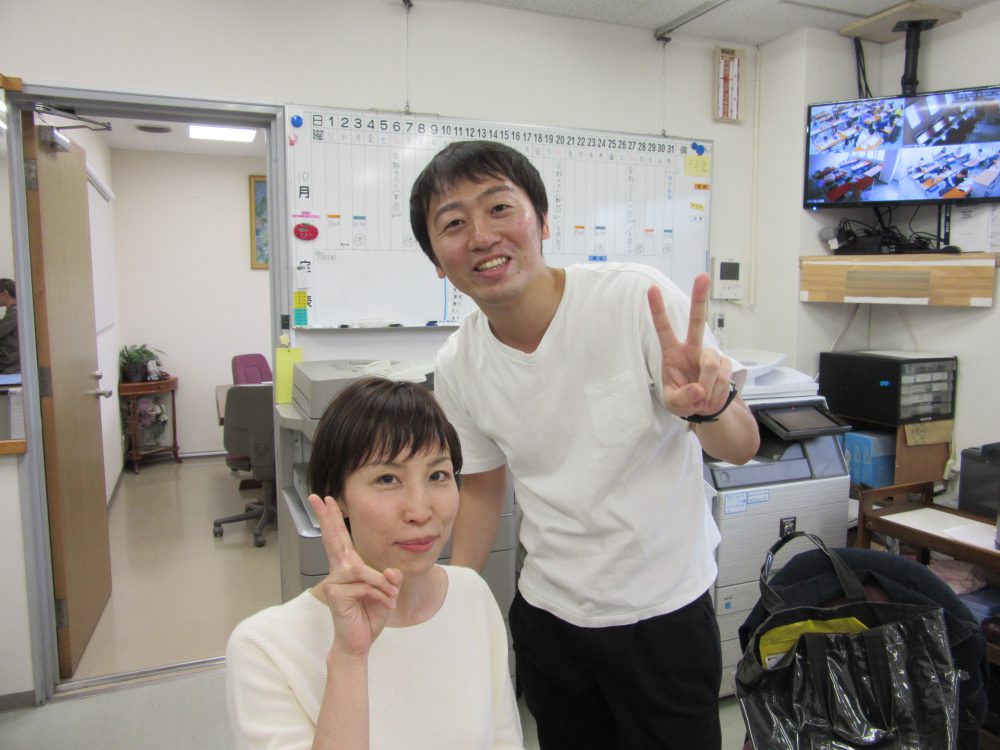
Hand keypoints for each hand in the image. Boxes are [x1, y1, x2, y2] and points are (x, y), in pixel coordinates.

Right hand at [308, 494, 401, 657]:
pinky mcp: (337, 594)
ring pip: (362, 570)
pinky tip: (384, 604)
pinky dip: (379, 594)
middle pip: (333, 539)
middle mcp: (340, 570)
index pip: (340, 538)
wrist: (360, 641)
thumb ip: (390, 579)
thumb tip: (391, 572)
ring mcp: (336, 581)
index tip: (324, 499)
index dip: (332, 519)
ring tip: (390, 596)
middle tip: (317, 498)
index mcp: (349, 566)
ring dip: (382, 584)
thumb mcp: (387, 592)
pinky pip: (364, 585)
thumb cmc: (369, 615)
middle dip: (327, 517)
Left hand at [647, 273, 732, 419]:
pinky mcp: (726, 364)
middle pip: (697, 320)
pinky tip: (712, 396)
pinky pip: (723, 377)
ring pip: (711, 365)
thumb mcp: (673, 403)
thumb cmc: (683, 399)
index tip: (652, 289)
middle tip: (702, 276)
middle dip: (700, 298)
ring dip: (707, 387)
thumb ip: (682, 397)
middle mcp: (692, 348)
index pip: (663, 328)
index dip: (658, 310)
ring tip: (702, 398)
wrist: (704, 409)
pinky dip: (716, 391)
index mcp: (672, 352)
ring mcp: (710, 355)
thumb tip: (698, 389)